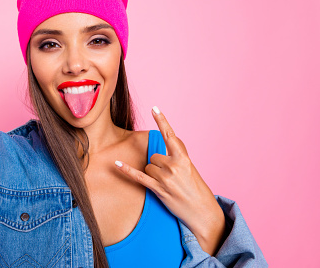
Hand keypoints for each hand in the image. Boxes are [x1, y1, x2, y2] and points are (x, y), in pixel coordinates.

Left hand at [115, 106, 225, 255]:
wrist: (202, 211)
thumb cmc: (196, 188)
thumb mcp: (190, 167)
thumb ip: (178, 154)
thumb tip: (167, 140)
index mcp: (183, 158)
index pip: (170, 135)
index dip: (162, 121)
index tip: (154, 108)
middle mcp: (174, 165)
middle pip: (153, 156)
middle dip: (158, 164)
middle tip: (171, 177)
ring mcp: (166, 178)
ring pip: (148, 166)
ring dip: (154, 174)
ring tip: (167, 185)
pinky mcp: (159, 190)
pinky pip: (139, 177)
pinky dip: (126, 170)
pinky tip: (116, 163)